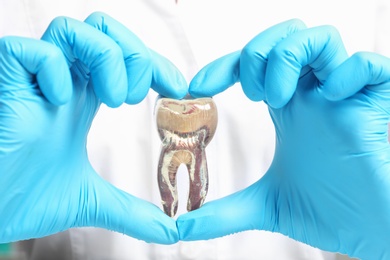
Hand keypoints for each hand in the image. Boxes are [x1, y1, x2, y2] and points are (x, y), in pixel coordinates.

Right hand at [0, 12, 186, 243]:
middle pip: (103, 31)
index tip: (176, 89)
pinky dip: (52, 69)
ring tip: (113, 100)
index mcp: (82, 101)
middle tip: (136, 98)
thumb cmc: (25, 201)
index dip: (154, 65)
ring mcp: (31, 83)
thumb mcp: (93, 201)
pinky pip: (26, 51)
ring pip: (72, 30)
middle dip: (135, 55)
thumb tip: (170, 230)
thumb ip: (133, 212)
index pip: (123, 60)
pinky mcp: (2, 86)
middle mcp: (61, 85)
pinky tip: (58, 103)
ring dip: (106, 58)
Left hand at [177, 19, 389, 258]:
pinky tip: (331, 100)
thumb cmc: (329, 211)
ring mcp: (347, 98)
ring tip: (276, 98)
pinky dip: (346, 73)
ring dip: (288, 57)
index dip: (222, 67)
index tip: (196, 87)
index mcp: (290, 110)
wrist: (372, 234)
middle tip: (253, 95)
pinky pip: (369, 66)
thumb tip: (182, 227)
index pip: (253, 67)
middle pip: (286, 37)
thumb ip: (224, 214)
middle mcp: (316, 96)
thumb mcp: (266, 206)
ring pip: (321, 39)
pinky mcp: (379, 106)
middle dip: (257, 54)